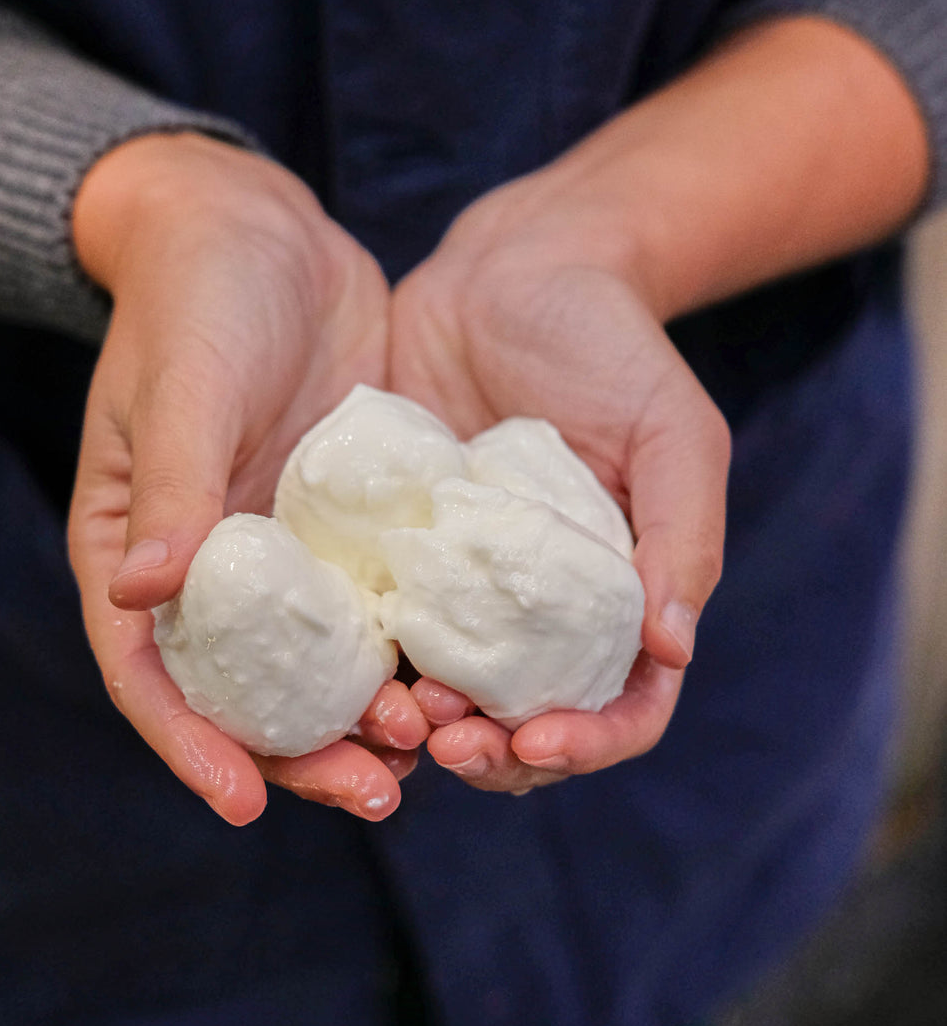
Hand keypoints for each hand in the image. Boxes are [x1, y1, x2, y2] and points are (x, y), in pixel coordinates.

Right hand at [68, 133, 427, 824]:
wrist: (262, 230)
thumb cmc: (197, 298)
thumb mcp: (185, 388)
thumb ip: (173, 490)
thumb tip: (136, 599)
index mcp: (141, 549)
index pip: (150, 675)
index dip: (190, 745)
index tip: (243, 803)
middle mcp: (210, 567)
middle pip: (247, 692)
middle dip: (303, 753)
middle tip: (376, 792)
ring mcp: (284, 550)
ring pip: (321, 664)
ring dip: (367, 714)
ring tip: (431, 746)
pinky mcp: (346, 525)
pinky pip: (376, 604)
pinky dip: (408, 647)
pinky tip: (460, 673)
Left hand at [391, 150, 730, 793]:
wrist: (515, 271)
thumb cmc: (612, 346)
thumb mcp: (673, 431)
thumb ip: (682, 537)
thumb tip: (673, 650)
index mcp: (623, 597)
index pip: (624, 705)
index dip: (590, 743)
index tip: (539, 741)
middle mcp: (545, 610)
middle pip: (530, 724)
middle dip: (495, 754)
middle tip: (447, 742)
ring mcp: (468, 588)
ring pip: (451, 696)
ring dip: (425, 727)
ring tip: (396, 712)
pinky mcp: (401, 554)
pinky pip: (384, 628)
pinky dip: (369, 665)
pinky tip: (343, 663)